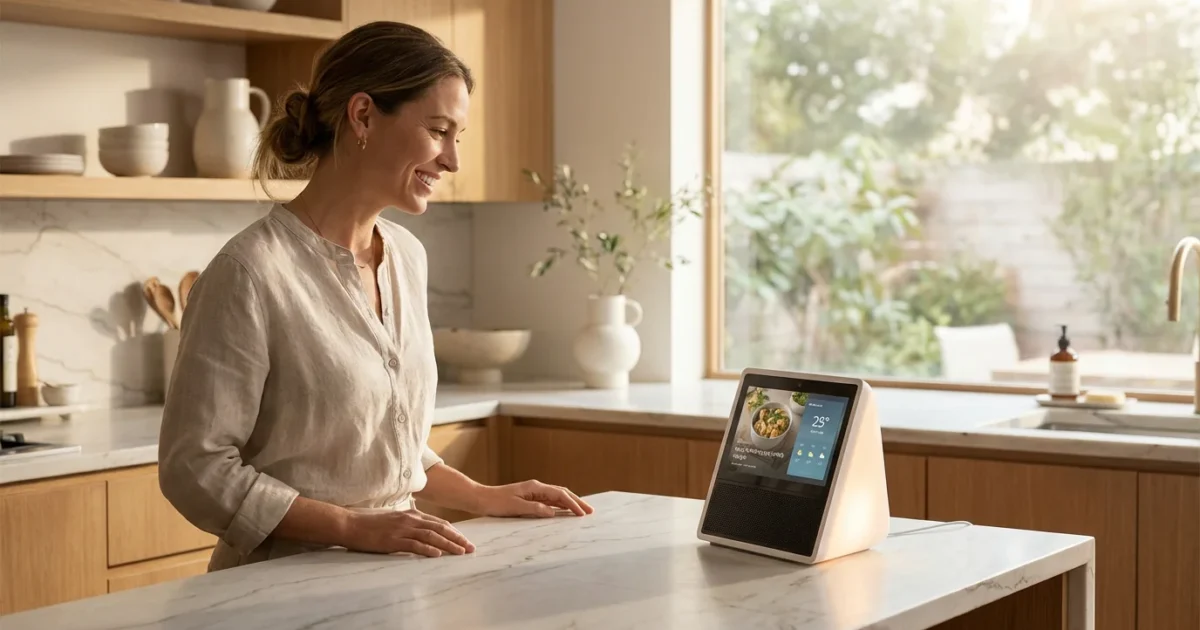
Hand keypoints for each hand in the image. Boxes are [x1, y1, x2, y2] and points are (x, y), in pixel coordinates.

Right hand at [342, 508, 475, 557]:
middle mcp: (410, 519)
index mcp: (410, 514)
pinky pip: (414, 545)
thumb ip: (407, 521)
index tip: (464, 539)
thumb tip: (418, 527)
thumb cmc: (369, 523)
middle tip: (470, 547)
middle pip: (440, 528)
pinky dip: (427, 550)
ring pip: (431, 536)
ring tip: (461, 552)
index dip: (453, 531)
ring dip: (448, 544)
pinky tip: (438, 555)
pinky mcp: (393, 541)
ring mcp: (402, 529)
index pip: (438, 522)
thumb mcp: (392, 518)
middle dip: (457, 538)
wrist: (349, 524)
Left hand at [476, 480, 594, 517]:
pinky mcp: (530, 497)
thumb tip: (553, 512)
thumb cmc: (496, 503)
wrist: (481, 498)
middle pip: (562, 493)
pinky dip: (560, 505)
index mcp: (535, 487)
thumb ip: (535, 509)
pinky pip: (549, 500)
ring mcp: (533, 492)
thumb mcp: (515, 507)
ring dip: (570, 503)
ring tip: (582, 511)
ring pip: (557, 496)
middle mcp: (536, 487)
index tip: (583, 514)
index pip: (559, 495)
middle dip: (577, 502)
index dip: (573, 504)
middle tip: (590, 511)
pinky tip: (564, 511)